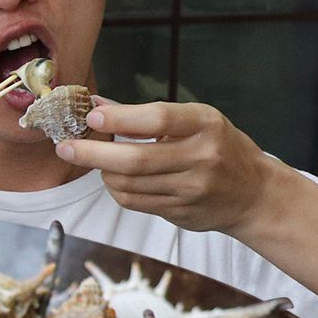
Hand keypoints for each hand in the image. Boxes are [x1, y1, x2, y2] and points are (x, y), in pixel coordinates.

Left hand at [54, 99, 278, 233]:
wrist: (253, 194)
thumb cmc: (219, 147)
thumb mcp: (196, 120)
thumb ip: (147, 115)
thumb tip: (96, 105)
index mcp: (206, 125)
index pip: (159, 118)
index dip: (121, 117)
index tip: (92, 114)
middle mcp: (202, 157)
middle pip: (136, 159)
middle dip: (93, 153)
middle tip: (65, 146)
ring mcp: (192, 189)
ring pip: (130, 184)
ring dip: (103, 172)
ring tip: (94, 160)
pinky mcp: (182, 212)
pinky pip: (135, 202)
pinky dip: (116, 190)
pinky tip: (114, 179)